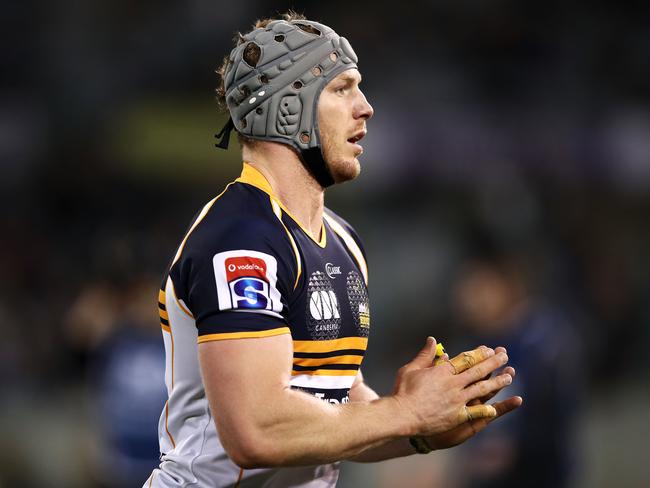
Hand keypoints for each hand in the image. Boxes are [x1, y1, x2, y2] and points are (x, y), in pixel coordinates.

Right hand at [392, 338, 514, 436]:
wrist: (402, 415)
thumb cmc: (403, 391)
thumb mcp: (411, 368)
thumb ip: (425, 355)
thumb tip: (432, 339)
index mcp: (443, 371)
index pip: (466, 359)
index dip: (479, 354)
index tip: (489, 349)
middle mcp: (453, 384)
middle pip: (478, 371)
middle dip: (493, 362)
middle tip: (505, 355)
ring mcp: (457, 400)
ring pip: (481, 389)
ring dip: (497, 382)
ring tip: (509, 377)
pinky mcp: (456, 416)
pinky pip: (475, 412)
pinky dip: (485, 410)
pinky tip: (495, 408)